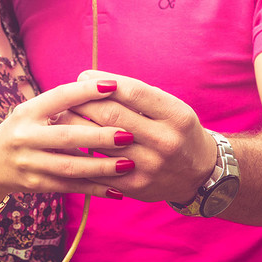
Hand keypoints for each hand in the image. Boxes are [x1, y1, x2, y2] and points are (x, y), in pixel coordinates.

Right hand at [0, 78, 136, 204]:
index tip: (114, 86)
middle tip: (129, 134)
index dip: (86, 91)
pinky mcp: (36, 184)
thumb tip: (106, 90)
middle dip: (100, 137)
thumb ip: (61, 104)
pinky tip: (117, 190)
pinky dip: (95, 189)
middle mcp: (25, 137)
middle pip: (67, 137)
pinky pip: (70, 187)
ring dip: (102, 167)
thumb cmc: (22, 131)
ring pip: (70, 167)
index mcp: (27, 112)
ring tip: (129, 164)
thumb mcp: (32, 112)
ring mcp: (29, 163)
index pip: (60, 97)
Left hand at [63, 70, 216, 203]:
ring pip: (100, 141)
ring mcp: (151, 165)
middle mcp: (165, 141)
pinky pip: (100, 167)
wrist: (199, 174)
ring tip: (62, 117)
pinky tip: (70, 144)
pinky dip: (81, 153)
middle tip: (67, 97)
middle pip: (111, 115)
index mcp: (176, 115)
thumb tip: (89, 80)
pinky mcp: (136, 185)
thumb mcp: (170, 107)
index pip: (132, 91)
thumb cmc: (176, 130)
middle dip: (83, 102)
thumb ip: (136, 95)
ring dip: (75, 127)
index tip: (83, 76)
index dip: (103, 82)